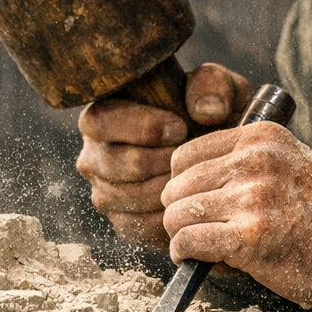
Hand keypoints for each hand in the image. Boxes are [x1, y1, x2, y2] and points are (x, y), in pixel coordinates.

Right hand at [76, 64, 250, 248]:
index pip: (101, 121)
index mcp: (103, 116)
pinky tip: (188, 198)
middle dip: (160, 161)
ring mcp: (104, 192)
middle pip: (115, 163)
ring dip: (167, 187)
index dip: (141, 127)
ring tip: (192, 175)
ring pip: (129, 196)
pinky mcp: (122, 222)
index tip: (180, 127)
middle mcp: (94, 156)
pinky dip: (168, 214)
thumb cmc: (209, 116)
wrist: (217, 160)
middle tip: (190, 157)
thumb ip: (211, 86)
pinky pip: (139, 225)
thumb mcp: (217, 90)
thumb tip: (205, 110)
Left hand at [160, 124, 311, 311]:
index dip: (183, 185)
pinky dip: (185, 255)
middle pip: (176, 185)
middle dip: (180, 213)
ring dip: (181, 235)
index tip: (193, 205)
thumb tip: (193, 186)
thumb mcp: (294, 164)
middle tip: (198, 232)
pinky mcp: (250, 236)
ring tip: (201, 248)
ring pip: (176, 214)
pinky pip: (188, 241)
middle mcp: (254, 160)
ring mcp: (252, 197)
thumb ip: (250, 164)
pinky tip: (197, 261)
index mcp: (262, 137)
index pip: (186, 154)